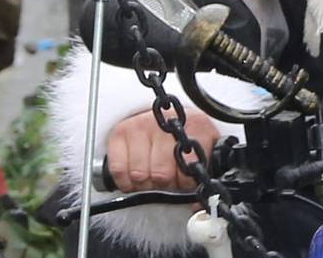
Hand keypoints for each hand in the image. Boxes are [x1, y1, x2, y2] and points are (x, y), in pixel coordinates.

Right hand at [103, 108, 219, 191]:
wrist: (167, 116)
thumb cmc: (185, 138)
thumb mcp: (204, 151)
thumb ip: (204, 176)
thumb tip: (196, 207)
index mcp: (195, 126)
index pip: (188, 169)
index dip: (185, 184)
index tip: (184, 184)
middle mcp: (166, 123)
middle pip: (162, 175)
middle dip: (164, 186)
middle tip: (166, 182)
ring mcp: (141, 124)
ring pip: (140, 174)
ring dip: (145, 184)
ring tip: (151, 178)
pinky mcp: (121, 131)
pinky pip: (118, 169)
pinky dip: (125, 181)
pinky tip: (134, 178)